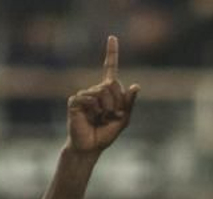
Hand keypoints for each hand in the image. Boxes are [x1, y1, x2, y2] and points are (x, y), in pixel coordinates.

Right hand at [67, 35, 139, 153]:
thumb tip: (136, 86)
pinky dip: (94, 110)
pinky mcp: (75, 101)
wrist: (90, 147)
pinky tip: (90, 118)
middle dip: (116, 103)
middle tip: (110, 116)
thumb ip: (129, 103)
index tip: (112, 37)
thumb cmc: (105, 134)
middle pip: (112, 84)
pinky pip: (90, 98)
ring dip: (107, 109)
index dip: (112, 53)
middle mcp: (95, 89)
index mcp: (107, 91)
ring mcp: (84, 94)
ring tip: (100, 119)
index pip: (110, 68)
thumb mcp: (124, 119)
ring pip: (102, 93)